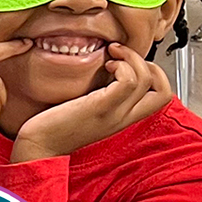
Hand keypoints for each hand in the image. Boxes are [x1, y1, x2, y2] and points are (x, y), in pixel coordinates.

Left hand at [12, 43, 172, 162]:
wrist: (37, 146)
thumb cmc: (53, 127)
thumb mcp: (86, 110)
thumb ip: (101, 96)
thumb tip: (105, 72)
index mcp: (122, 117)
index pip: (161, 97)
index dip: (153, 73)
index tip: (127, 63)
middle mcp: (123, 117)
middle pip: (164, 91)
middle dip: (150, 64)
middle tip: (122, 55)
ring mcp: (114, 113)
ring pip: (148, 80)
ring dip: (132, 59)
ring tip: (112, 56)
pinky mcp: (100, 108)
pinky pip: (128, 82)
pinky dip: (122, 66)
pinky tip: (106, 65)